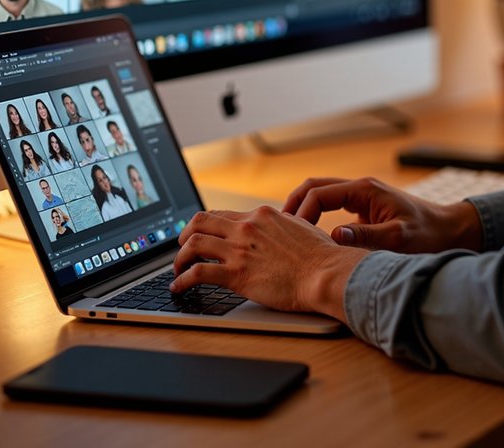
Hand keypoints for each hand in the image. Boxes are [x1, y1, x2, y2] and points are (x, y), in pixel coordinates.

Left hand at [170, 206, 366, 318]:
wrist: (325, 273)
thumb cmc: (320, 256)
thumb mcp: (299, 227)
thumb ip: (280, 226)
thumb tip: (277, 229)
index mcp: (261, 215)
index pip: (222, 214)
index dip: (205, 225)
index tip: (200, 235)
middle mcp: (246, 227)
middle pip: (200, 222)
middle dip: (185, 235)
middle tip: (181, 248)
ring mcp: (239, 249)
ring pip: (193, 244)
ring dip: (179, 259)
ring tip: (178, 271)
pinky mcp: (236, 274)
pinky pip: (197, 273)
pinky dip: (182, 280)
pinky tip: (179, 288)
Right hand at [283, 176, 483, 253]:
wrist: (451, 232)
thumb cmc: (429, 235)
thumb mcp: (398, 239)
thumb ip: (366, 237)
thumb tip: (334, 236)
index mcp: (364, 190)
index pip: (319, 193)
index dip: (301, 213)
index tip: (293, 237)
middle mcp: (360, 189)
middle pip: (315, 188)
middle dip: (294, 205)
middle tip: (278, 230)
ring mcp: (361, 199)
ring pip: (321, 196)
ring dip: (303, 210)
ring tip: (287, 235)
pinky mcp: (364, 212)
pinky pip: (332, 209)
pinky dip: (316, 219)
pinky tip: (309, 241)